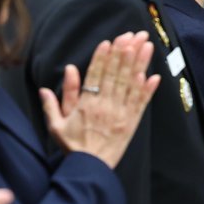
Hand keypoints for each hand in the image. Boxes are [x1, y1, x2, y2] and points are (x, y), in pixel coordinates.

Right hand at [40, 32, 161, 168]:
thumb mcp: (56, 125)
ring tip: (145, 46)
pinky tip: (154, 75)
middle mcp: (105, 106)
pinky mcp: (131, 122)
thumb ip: (54, 102)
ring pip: (131, 84)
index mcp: (86, 105)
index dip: (102, 58)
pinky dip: (148, 89)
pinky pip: (141, 103)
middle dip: (124, 53)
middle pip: (116, 75)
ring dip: (139, 64)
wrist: (91, 168)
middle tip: (133, 35)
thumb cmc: (72, 146)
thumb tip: (49, 84)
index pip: (95, 76)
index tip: (108, 42)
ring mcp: (120, 114)